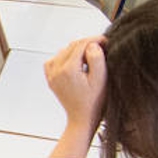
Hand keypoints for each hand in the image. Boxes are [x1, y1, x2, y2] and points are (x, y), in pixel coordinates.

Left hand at [44, 36, 106, 150]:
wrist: (82, 118)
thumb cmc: (94, 101)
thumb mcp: (101, 78)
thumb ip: (96, 59)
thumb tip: (91, 45)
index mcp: (68, 70)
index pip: (80, 45)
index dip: (94, 40)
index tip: (106, 40)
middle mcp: (56, 71)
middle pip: (71, 46)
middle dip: (87, 43)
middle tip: (102, 46)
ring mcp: (51, 75)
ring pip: (63, 51)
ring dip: (77, 49)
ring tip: (91, 56)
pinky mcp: (51, 79)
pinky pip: (54, 60)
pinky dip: (65, 57)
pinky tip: (76, 62)